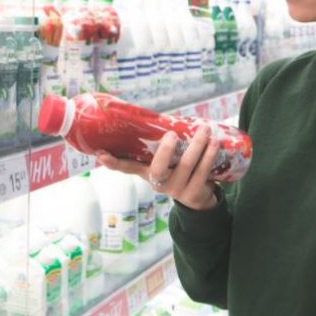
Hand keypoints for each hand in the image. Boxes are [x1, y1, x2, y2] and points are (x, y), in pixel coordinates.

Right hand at [96, 125, 220, 211]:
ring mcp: (176, 190)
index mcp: (148, 173)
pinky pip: (202, 173)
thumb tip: (164, 116)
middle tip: (173, 135)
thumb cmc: (180, 170)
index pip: (127, 167)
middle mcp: (159, 184)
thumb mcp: (168, 160)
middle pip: (158, 169)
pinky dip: (209, 156)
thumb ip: (164, 144)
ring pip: (185, 167)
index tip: (101, 154)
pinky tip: (215, 143)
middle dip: (165, 151)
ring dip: (197, 147)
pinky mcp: (193, 194)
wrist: (199, 199)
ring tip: (205, 130)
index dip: (114, 162)